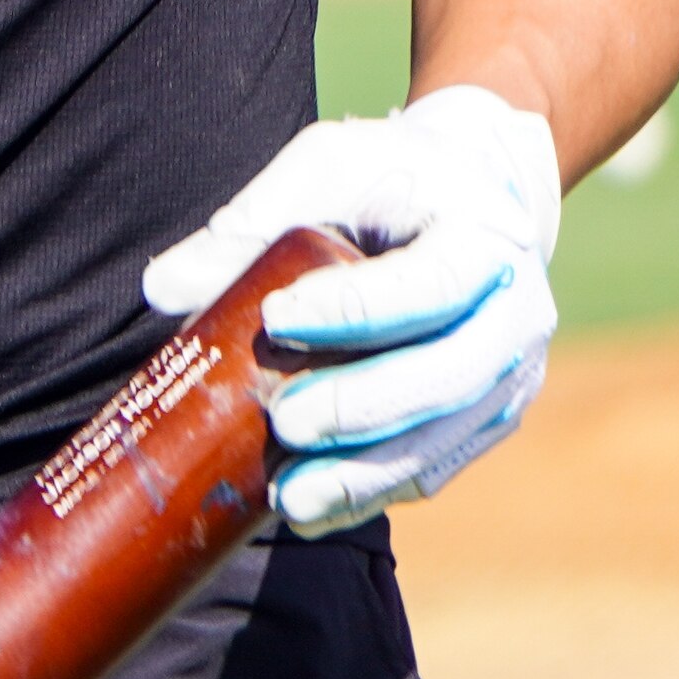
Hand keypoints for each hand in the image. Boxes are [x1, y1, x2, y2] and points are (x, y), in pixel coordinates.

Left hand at [138, 86, 562, 533]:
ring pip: (441, 439)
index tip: (276, 318)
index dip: (356, 308)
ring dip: (363, 473)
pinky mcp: (486, 422)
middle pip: (447, 375)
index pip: (429, 282)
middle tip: (284, 421)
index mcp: (486, 237)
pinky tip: (310, 508)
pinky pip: (432, 469)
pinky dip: (370, 492)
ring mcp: (510, 378)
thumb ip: (252, 221)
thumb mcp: (327, 170)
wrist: (477, 198)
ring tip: (287, 494)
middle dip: (362, 406)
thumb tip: (162, 289)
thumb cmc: (389, 178)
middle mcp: (516, 313)